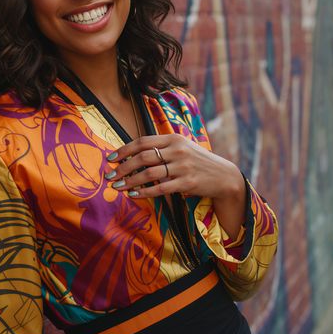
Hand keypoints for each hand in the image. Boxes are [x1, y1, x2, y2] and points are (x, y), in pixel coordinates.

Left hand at [104, 134, 241, 200]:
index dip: (124, 150)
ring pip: (149, 174)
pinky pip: (161, 188)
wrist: (223, 176)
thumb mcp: (181, 148)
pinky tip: (134, 195)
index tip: (111, 158)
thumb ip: (162, 148)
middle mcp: (177, 150)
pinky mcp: (187, 183)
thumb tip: (134, 155)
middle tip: (109, 175)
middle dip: (123, 167)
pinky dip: (145, 192)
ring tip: (117, 187)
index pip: (143, 142)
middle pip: (143, 157)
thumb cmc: (197, 162)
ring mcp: (183, 167)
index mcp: (173, 138)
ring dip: (130, 181)